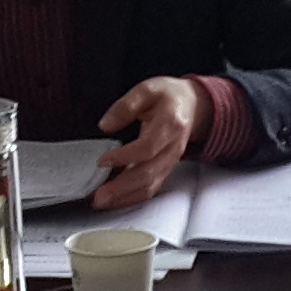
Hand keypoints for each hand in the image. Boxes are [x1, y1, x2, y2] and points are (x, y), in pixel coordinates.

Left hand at [92, 77, 204, 209]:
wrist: (191, 105)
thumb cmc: (168, 96)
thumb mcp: (147, 89)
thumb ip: (126, 106)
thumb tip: (106, 125)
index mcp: (170, 125)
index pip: (148, 147)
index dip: (125, 157)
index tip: (102, 160)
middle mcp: (172, 148)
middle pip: (148, 173)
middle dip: (121, 187)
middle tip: (98, 195)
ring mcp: (170, 161)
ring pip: (150, 186)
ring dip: (124, 196)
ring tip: (102, 201)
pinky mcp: (165, 170)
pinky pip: (150, 188)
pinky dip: (131, 197)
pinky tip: (114, 199)